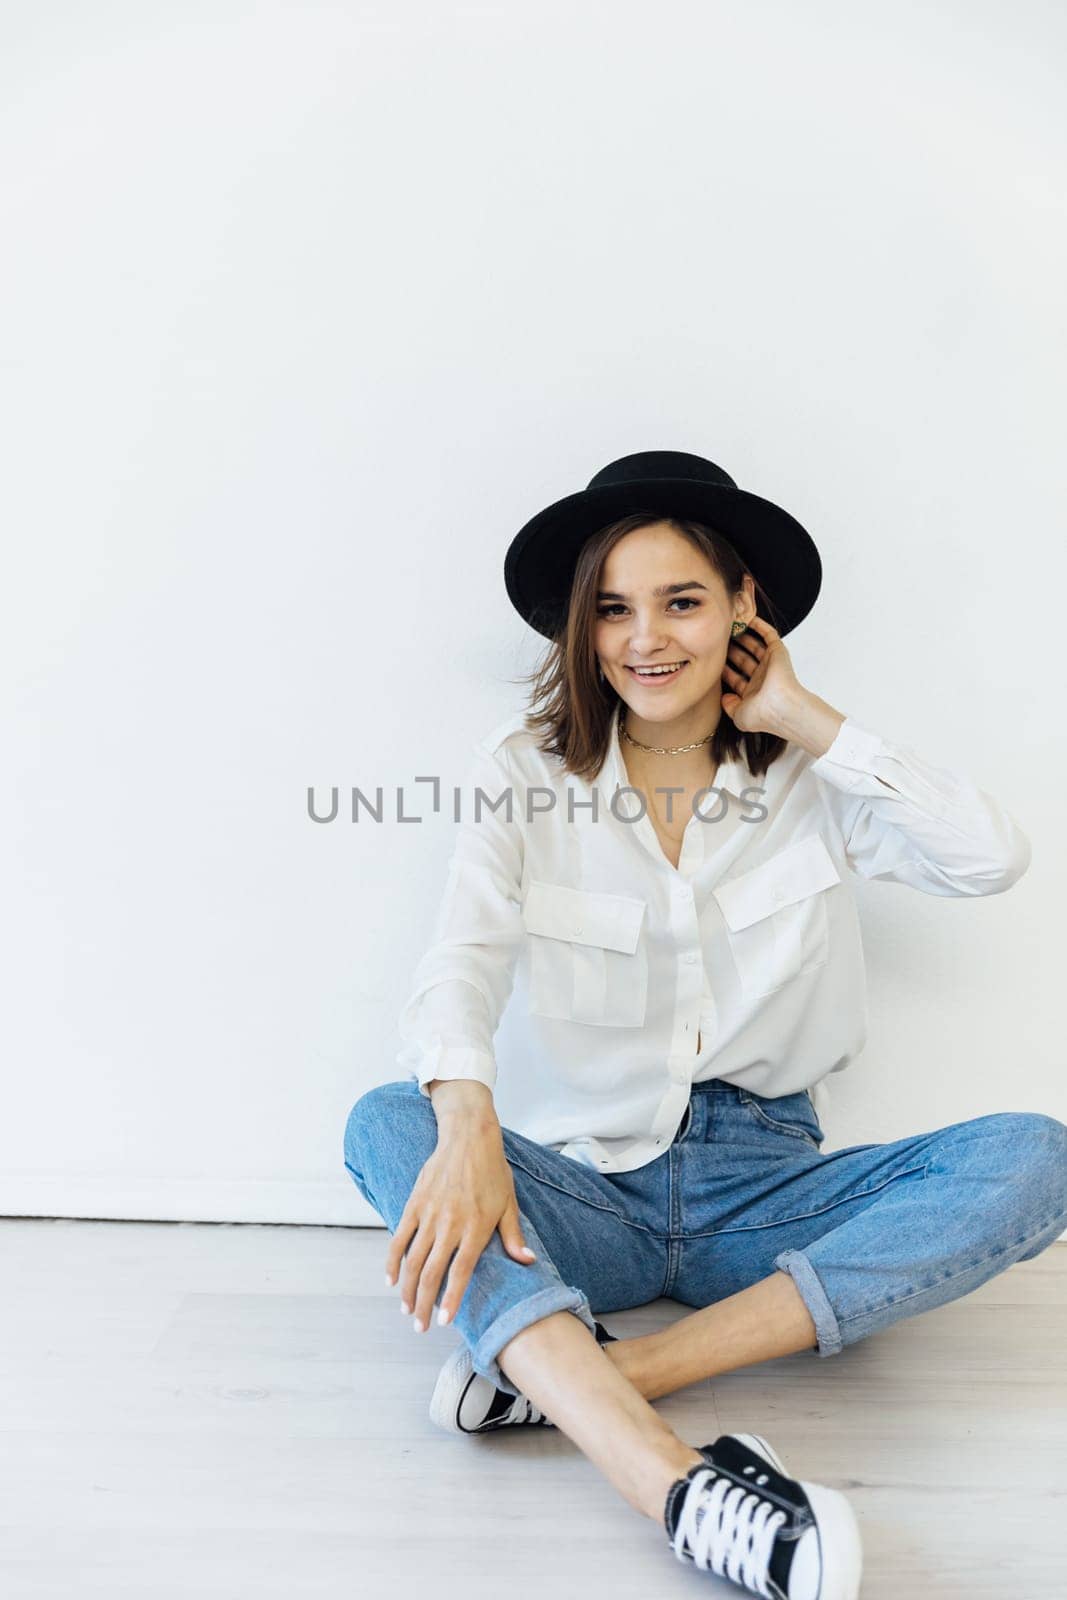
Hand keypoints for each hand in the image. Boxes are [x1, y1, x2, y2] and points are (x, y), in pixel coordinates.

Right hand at [384, 1120, 536, 1333]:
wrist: (468, 1136)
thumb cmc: (493, 1171)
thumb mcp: (509, 1203)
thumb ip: (514, 1236)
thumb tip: (528, 1262)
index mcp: (476, 1227)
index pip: (460, 1272)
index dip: (451, 1299)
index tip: (444, 1321)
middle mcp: (451, 1224)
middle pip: (432, 1273)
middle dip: (424, 1304)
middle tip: (420, 1326)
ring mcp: (430, 1213)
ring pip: (413, 1260)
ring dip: (408, 1288)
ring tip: (407, 1309)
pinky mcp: (414, 1203)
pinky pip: (400, 1237)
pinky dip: (393, 1260)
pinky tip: (391, 1280)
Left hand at [721, 615, 805, 735]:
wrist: (779, 707)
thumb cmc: (761, 714)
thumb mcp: (737, 715)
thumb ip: (728, 706)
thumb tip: (724, 697)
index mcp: (753, 693)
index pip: (736, 678)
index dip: (723, 670)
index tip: (710, 660)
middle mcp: (761, 679)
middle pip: (743, 660)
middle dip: (730, 651)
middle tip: (717, 641)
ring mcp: (770, 665)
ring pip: (754, 647)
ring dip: (742, 637)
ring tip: (728, 627)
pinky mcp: (778, 652)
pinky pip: (768, 635)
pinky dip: (759, 626)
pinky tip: (747, 618)